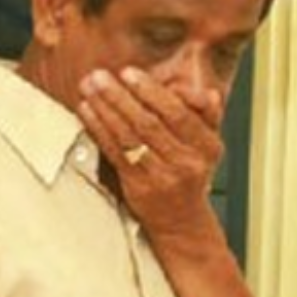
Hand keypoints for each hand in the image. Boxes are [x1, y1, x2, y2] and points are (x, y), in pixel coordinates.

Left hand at [76, 65, 224, 238]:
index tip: (130, 73)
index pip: (178, 114)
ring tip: (89, 89)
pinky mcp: (138, 188)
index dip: (152, 93)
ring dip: (105, 110)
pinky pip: (115, 154)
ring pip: (129, 138)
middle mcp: (185, 163)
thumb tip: (206, 92)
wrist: (183, 223)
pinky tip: (87, 112)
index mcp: (206, 147)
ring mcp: (160, 177)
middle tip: (99, 76)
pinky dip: (99, 130)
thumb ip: (207, 116)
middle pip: (149, 124)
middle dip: (120, 97)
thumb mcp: (209, 146)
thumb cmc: (191, 176)